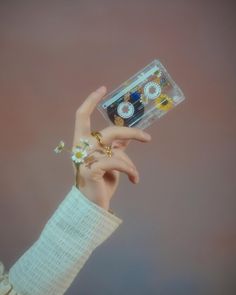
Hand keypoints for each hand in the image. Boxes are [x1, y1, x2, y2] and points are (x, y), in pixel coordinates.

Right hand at [72, 86, 151, 210]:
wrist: (93, 205)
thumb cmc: (101, 182)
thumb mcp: (109, 161)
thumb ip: (115, 147)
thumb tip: (129, 136)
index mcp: (81, 142)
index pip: (81, 116)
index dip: (90, 100)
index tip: (103, 88)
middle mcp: (80, 147)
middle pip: (109, 131)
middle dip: (132, 133)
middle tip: (148, 137)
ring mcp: (84, 158)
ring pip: (117, 149)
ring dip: (130, 163)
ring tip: (135, 175)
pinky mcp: (92, 169)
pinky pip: (119, 162)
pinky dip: (130, 171)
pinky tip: (134, 180)